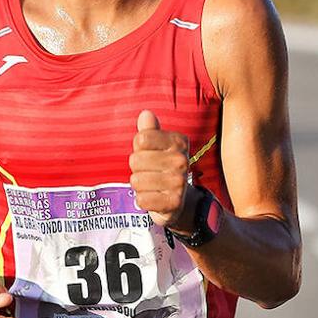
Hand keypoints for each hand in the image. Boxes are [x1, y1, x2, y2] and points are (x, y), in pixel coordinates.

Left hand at [129, 109, 190, 226]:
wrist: (177, 200)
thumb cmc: (160, 167)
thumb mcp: (155, 146)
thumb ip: (149, 131)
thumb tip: (146, 114)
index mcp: (178, 142)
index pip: (141, 139)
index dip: (138, 148)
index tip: (148, 153)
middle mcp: (182, 160)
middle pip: (136, 160)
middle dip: (136, 169)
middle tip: (149, 172)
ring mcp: (179, 183)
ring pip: (136, 181)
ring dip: (139, 186)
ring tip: (151, 185)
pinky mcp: (174, 203)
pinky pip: (142, 199)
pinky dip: (143, 200)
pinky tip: (154, 198)